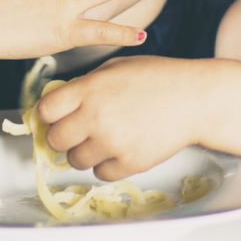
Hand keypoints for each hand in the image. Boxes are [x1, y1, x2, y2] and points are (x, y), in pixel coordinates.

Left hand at [36, 56, 203, 180]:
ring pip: (75, 160)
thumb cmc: (158, 77)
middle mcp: (96, 116)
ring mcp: (112, 143)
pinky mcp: (129, 163)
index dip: (49, 114)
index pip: (45, 110)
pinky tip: (118, 149)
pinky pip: (100, 174)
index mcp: (89, 89)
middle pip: (55, 139)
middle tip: (76, 130)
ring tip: (101, 139)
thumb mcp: (116, 67)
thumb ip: (86, 83)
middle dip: (62, 136)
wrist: (195, 98)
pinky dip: (106, 165)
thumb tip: (60, 100)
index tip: (57, 115)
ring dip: (83, 152)